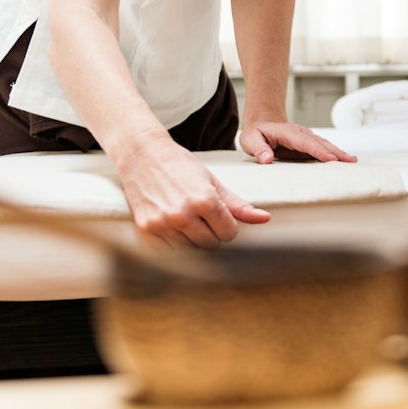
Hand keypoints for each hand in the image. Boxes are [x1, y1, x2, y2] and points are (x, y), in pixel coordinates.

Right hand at [116, 138, 270, 248]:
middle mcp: (183, 214)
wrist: (143, 156)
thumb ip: (237, 203)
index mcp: (204, 200)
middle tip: (203, 217)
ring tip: (187, 218)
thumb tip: (264, 218)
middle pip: (212, 244)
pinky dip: (175, 243)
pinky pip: (169, 252)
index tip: (220, 216)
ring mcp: (163, 224)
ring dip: (192, 239)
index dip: (228, 225)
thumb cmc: (180, 166)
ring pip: (191, 250)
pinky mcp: (146, 230)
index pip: (230, 233)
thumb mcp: (212, 182)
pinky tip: (173, 225)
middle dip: (212, 233)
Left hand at [239, 121, 356, 163]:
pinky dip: (334, 153)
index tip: (330, 159)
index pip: (304, 143)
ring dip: (338, 152)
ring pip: (324, 144)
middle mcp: (300, 133)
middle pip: (320, 142)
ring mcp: (306, 137)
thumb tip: (267, 159)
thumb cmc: (256, 134)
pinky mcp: (308, 143)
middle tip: (349, 161)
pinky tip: (344, 160)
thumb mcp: (250, 140)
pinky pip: (323, 148)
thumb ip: (258, 149)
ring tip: (352, 161)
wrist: (262, 123)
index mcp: (287, 132)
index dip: (317, 151)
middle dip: (335, 152)